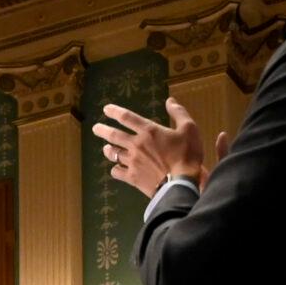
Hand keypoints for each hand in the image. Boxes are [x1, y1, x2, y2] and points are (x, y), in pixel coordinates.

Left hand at [92, 98, 218, 197]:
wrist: (181, 184)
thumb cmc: (187, 155)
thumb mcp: (189, 129)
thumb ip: (179, 113)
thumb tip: (170, 100)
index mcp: (149, 131)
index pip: (127, 117)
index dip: (115, 112)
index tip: (106, 109)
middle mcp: (136, 144)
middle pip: (114, 135)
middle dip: (103, 130)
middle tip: (96, 128)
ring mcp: (132, 162)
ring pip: (114, 154)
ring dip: (108, 150)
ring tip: (105, 148)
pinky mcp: (132, 178)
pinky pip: (117, 172)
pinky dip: (115, 170)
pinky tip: (115, 169)